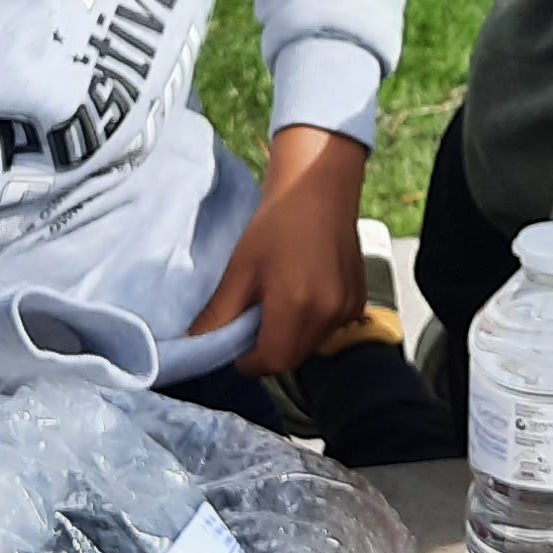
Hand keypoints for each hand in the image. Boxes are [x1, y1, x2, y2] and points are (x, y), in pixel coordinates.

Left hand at [186, 125, 368, 375]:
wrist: (318, 190)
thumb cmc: (276, 224)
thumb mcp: (239, 269)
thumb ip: (219, 314)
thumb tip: (194, 344)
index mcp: (296, 306)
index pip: (271, 362)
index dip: (248, 362)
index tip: (235, 345)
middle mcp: (327, 314)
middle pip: (292, 359)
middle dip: (268, 351)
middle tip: (251, 321)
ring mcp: (347, 309)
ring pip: (310, 347)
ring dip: (290, 339)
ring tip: (277, 303)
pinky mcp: (358, 301)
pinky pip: (328, 330)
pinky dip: (310, 324)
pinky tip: (301, 293)